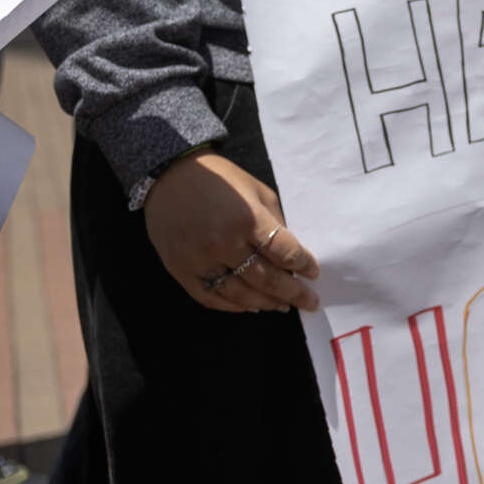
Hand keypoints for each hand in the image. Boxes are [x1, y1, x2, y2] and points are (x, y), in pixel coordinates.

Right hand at [142, 150, 321, 312]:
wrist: (170, 176)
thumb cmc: (221, 180)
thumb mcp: (258, 191)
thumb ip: (275, 222)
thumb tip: (290, 254)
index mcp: (248, 219)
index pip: (284, 252)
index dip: (303, 265)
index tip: (314, 273)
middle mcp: (223, 244)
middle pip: (265, 279)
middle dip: (293, 293)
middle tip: (309, 302)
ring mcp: (199, 261)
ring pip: (239, 295)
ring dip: (265, 303)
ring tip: (282, 306)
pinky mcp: (180, 271)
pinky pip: (210, 298)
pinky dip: (232, 307)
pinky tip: (249, 307)